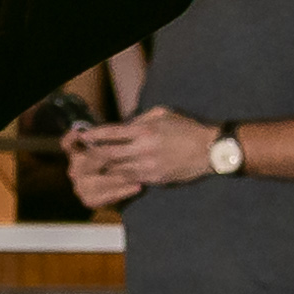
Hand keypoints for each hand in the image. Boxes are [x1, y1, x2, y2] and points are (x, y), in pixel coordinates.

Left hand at [64, 105, 220, 199]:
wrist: (210, 150)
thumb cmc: (187, 128)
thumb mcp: (163, 114)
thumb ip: (140, 119)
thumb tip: (122, 126)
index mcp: (144, 130)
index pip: (111, 133)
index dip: (94, 135)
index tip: (84, 136)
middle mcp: (143, 149)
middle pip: (108, 155)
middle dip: (93, 156)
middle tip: (84, 155)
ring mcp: (148, 167)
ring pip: (116, 171)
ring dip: (105, 169)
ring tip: (96, 166)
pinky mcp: (155, 179)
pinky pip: (131, 179)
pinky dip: (120, 177)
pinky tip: (114, 175)